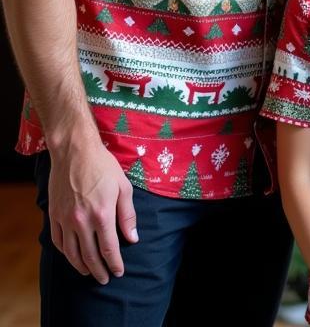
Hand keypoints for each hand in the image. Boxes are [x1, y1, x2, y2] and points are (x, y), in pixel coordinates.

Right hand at [47, 136, 136, 282]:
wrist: (74, 152)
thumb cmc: (103, 166)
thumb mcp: (123, 187)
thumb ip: (127, 214)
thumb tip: (132, 238)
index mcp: (102, 214)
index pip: (108, 248)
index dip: (114, 263)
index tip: (118, 272)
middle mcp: (82, 221)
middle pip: (90, 255)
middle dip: (99, 270)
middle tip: (105, 279)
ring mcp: (65, 220)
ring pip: (72, 253)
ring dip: (81, 266)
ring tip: (90, 272)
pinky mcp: (54, 216)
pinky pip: (58, 242)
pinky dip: (66, 253)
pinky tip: (72, 256)